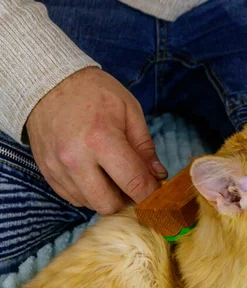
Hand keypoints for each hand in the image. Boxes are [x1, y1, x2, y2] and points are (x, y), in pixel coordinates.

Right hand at [26, 67, 166, 213]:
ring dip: (107, 197)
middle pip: (109, 204)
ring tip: (112, 175)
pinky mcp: (47, 173)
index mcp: (101, 140)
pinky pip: (74, 198)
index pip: (134, 184)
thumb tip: (158, 176)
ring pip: (90, 204)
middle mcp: (76, 159)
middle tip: (133, 183)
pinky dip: (89, 193)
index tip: (158, 194)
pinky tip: (94, 174)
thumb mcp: (130, 111)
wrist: (48, 82)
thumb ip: (145, 147)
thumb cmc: (95, 93)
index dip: (151, 194)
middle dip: (126, 199)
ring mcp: (58, 168)